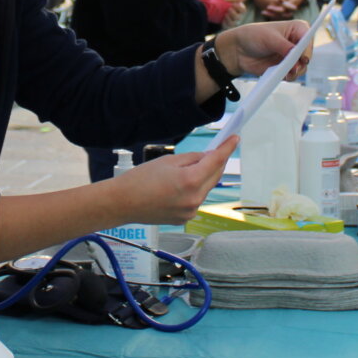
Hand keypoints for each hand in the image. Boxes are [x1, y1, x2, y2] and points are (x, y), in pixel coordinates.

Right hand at [108, 137, 237, 224]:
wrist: (122, 203)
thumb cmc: (140, 179)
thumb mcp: (168, 161)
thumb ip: (193, 158)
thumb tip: (208, 157)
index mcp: (190, 181)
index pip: (216, 161)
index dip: (227, 149)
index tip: (235, 139)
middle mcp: (194, 198)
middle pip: (215, 176)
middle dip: (216, 162)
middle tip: (217, 149)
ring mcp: (191, 211)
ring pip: (206, 188)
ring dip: (204, 177)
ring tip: (188, 170)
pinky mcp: (185, 218)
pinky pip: (196, 199)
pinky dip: (195, 189)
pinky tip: (180, 185)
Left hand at [220, 21, 309, 76]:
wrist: (239, 50)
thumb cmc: (254, 36)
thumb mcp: (270, 38)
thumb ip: (284, 47)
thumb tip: (297, 60)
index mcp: (297, 29)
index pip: (308, 38)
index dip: (307, 48)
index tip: (302, 57)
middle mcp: (297, 43)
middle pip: (307, 55)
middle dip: (301, 63)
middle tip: (293, 68)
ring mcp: (292, 56)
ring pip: (302, 67)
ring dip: (296, 72)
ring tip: (287, 74)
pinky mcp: (286, 67)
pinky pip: (293, 74)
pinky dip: (289, 76)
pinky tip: (283, 76)